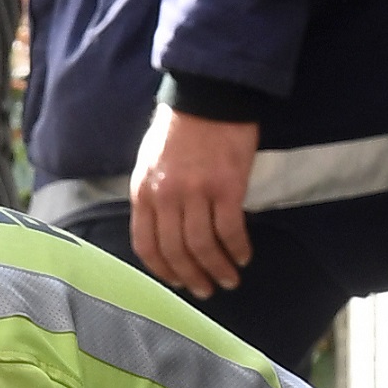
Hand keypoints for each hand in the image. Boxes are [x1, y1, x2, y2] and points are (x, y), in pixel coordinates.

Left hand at [132, 110, 260, 302]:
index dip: (162, 271)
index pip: (147, 245)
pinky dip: (238, 249)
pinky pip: (231, 230)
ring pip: (204, 246)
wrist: (207, 96)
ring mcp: (196, 193)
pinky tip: (244, 256)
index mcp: (143, 191)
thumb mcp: (150, 163)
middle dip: (193, 277)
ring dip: (218, 269)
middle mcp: (166, 196)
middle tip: (206, 291)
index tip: (177, 283)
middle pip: (177, 251)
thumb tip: (163, 233)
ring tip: (229, 280)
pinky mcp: (226, 187)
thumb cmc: (180, 129)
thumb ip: (152, 197)